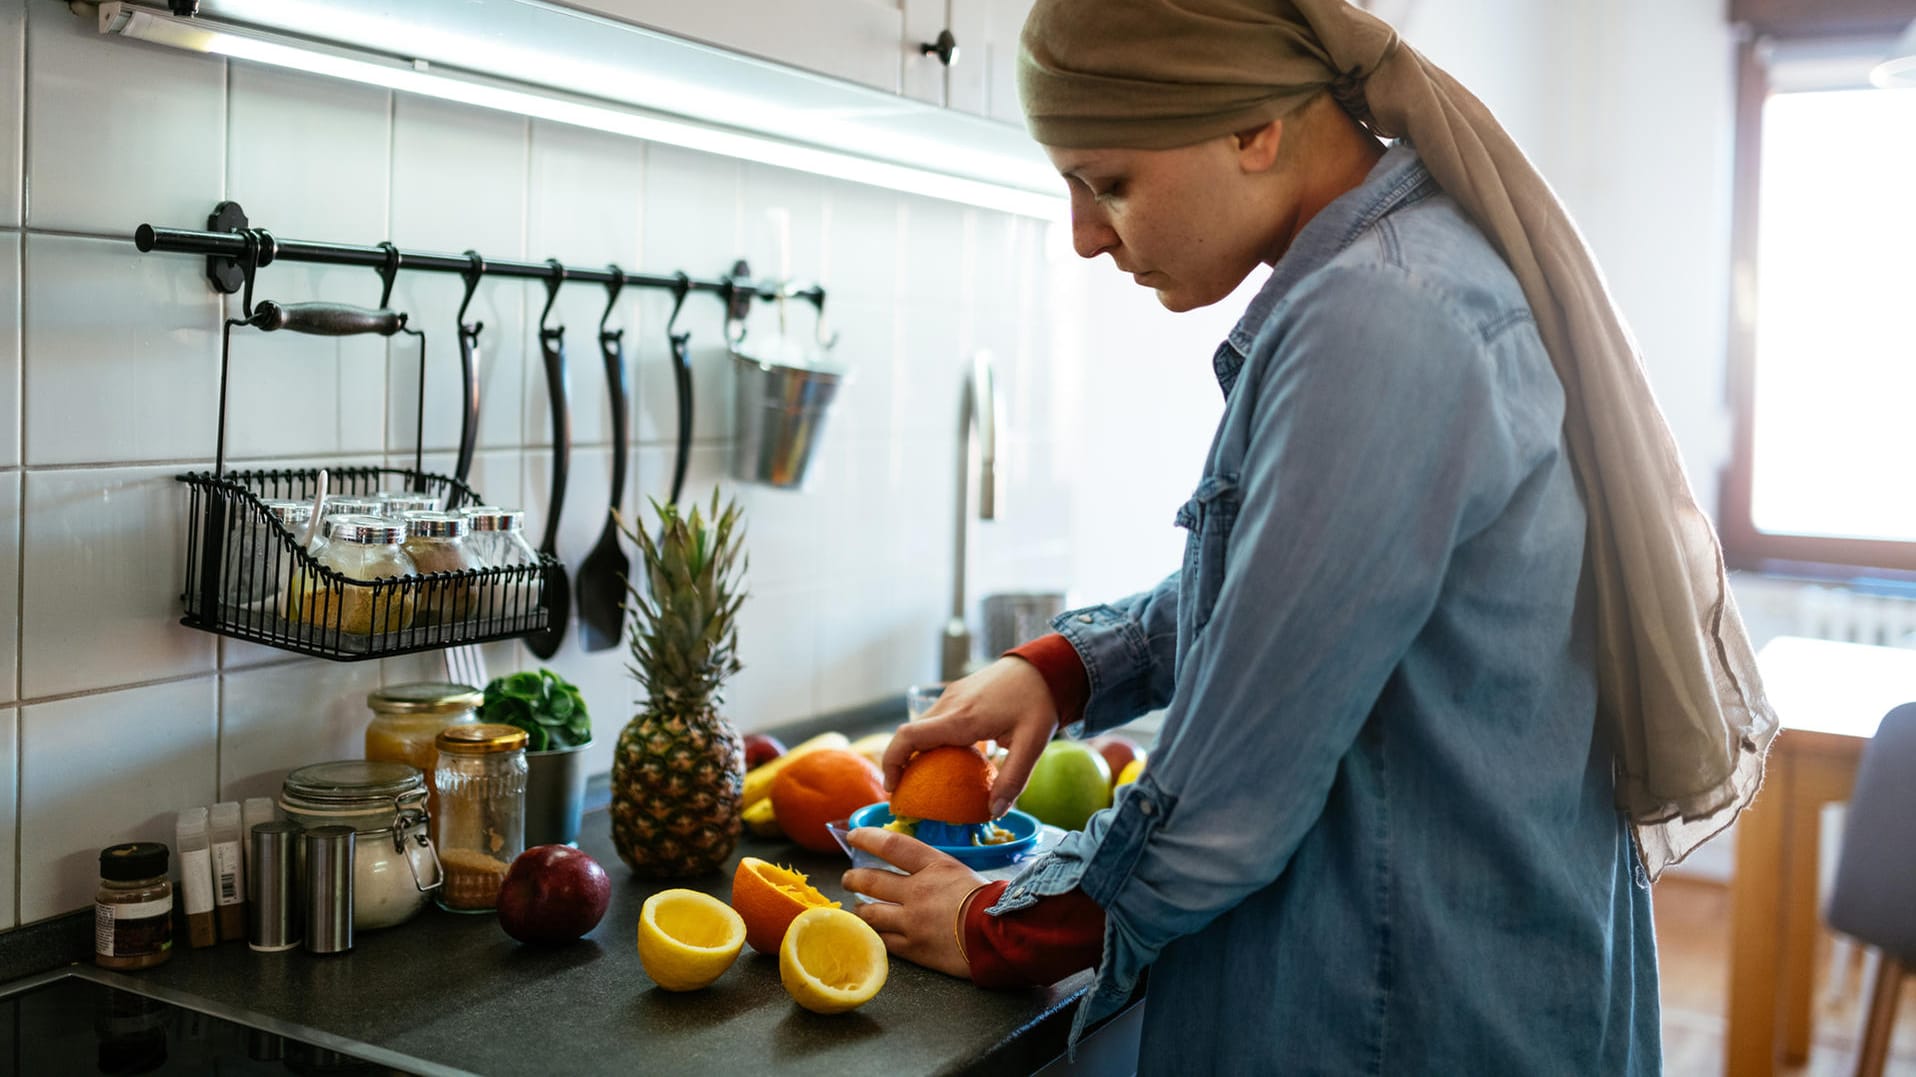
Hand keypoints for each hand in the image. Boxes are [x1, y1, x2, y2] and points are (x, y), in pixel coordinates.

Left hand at [843, 827, 988, 978]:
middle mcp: (918, 891)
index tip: (853, 837)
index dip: (868, 838)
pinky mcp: (913, 948)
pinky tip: (870, 931)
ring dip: (859, 908)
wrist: (1000, 937)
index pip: (892, 846)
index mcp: (934, 866)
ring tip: (858, 908)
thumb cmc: (989, 902)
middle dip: (853, 878)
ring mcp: (912, 922)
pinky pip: (882, 939)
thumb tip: (914, 868)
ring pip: (870, 913)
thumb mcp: (962, 872)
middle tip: (848, 878)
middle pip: (871, 880)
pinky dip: (872, 933)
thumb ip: (935, 870)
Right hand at [885, 657, 1060, 817]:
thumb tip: (995, 812)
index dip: (892, 762)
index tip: (893, 787)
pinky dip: (930, 740)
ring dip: (915, 752)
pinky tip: (946, 758)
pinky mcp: (957, 693)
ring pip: (920, 726)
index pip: (909, 736)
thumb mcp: (1032, 744)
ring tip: (925, 780)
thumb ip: (1013, 779)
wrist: (1045, 665)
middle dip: (900, 763)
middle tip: (907, 793)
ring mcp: (951, 695)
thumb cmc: (1039, 702)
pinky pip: (934, 719)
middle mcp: (949, 704)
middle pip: (909, 734)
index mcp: (962, 718)